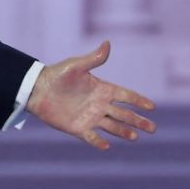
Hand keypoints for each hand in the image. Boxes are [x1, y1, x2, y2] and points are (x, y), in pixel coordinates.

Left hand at [27, 40, 155, 149]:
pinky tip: (107, 146)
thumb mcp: (76, 66)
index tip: (151, 106)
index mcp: (102, 89)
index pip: (125, 95)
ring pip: (112, 126)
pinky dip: (98, 142)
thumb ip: (93, 59)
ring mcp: (90, 117)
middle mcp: (99, 104)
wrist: (36, 89)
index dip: (138, 100)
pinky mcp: (78, 128)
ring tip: (135, 136)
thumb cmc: (57, 75)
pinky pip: (91, 137)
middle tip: (153, 128)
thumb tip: (107, 43)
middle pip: (124, 114)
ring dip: (124, 131)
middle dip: (138, 121)